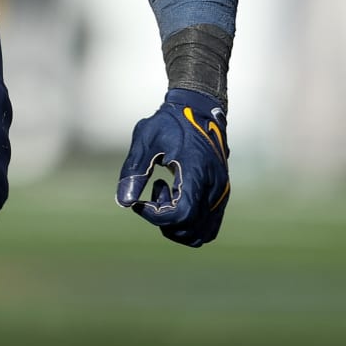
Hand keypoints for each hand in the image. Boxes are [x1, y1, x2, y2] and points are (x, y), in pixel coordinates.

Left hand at [115, 88, 230, 246]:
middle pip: (190, 230)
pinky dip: (189, 225)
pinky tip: (175, 199)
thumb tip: (125, 202)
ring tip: (164, 196)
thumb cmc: (170, 122)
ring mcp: (220, 194)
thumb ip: (135, 169)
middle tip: (153, 191)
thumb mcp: (146, 138)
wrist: (198, 110)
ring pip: (200, 235)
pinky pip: (208, 227)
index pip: (182, 214)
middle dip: (164, 221)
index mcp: (197, 173)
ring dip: (176, 226)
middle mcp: (214, 188)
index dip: (156, 216)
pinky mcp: (220, 196)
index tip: (140, 202)